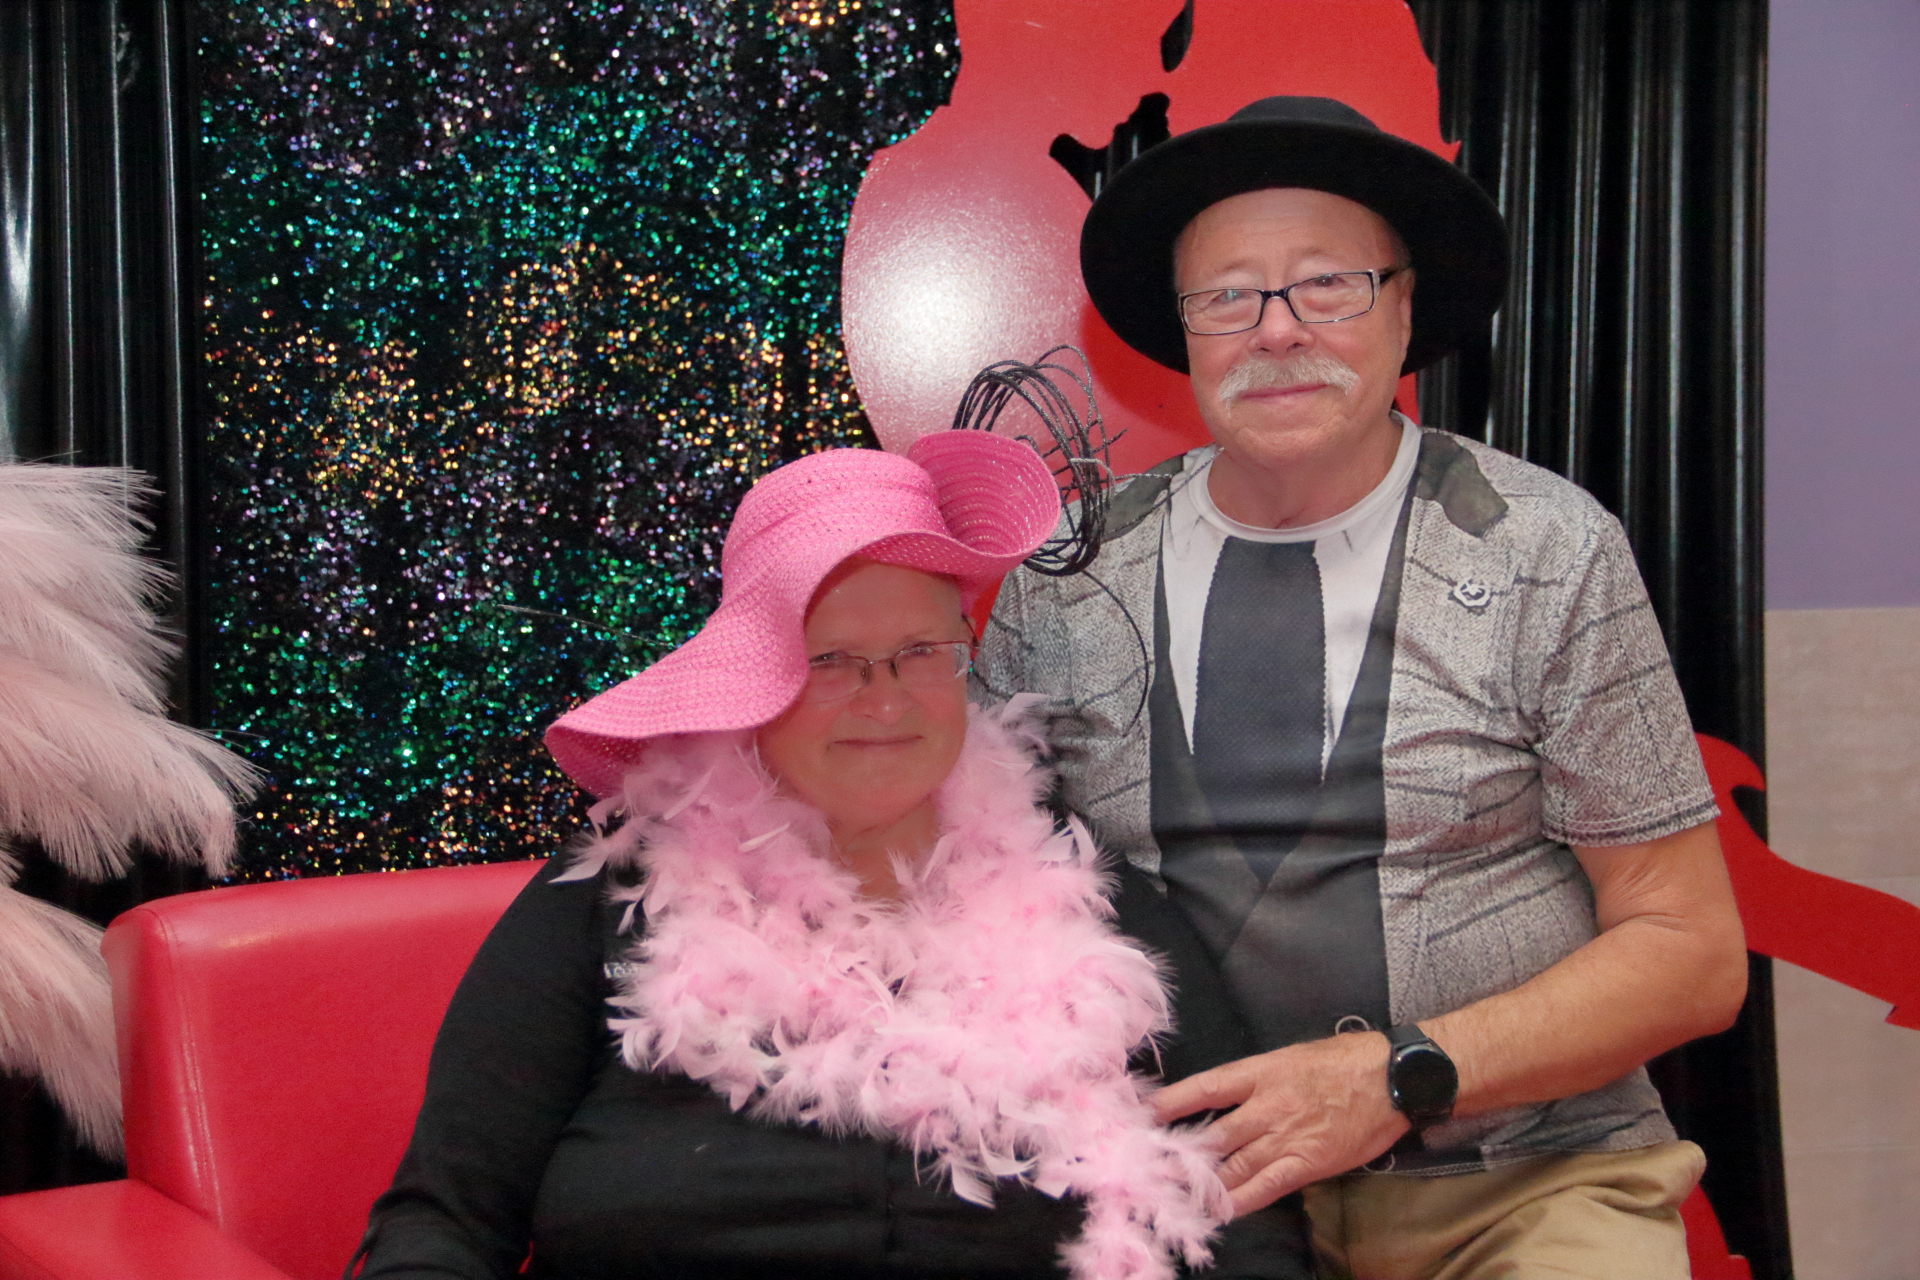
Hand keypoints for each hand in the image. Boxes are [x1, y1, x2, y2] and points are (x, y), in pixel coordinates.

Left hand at [1153, 1032, 1409, 1215]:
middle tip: (1151, 1166)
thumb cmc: (1345, 1060)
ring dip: (1203, 1181)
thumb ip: (1260, 1077)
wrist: (1393, 1077)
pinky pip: (1265, 1187)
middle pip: (1213, 1134)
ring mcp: (1285, 1137)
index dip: (1171, 1102)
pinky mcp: (1307, 1163)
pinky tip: (1220, 1210)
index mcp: (1260, 1071)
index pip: (1205, 1088)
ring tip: (1174, 1192)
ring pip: (1233, 1165)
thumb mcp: (1293, 1056)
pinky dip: (1240, 1200)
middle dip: (1180, 1153)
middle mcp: (1265, 1105)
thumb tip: (1230, 1095)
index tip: (1143, 1114)